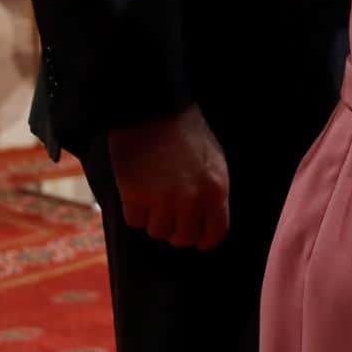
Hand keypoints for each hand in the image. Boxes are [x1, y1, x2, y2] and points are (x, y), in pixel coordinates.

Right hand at [105, 105, 229, 249]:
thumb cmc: (186, 134)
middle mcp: (192, 198)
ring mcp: (163, 199)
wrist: (154, 112)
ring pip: (157, 231)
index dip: (204, 239)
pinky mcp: (136, 195)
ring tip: (153, 198)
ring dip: (153, 220)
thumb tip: (205, 220)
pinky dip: (134, 211)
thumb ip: (211, 191)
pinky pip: (135, 221)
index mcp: (216, 188)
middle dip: (176, 231)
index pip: (215, 233)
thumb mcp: (213, 161)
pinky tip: (137, 192)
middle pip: (183, 237)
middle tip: (169, 217)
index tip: (195, 238)